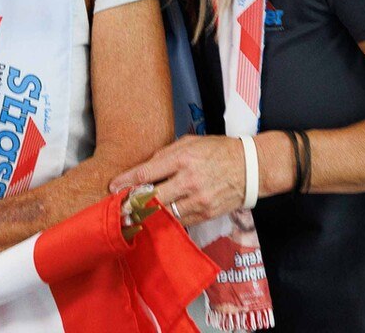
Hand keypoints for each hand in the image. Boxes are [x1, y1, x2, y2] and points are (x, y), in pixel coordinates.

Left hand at [107, 134, 245, 225]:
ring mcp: (198, 200)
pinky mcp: (206, 214)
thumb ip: (165, 155)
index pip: (146, 173)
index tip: (113, 187)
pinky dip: (167, 220)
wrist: (250, 168)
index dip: (126, 182)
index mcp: (182, 158)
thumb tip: (145, 168)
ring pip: (164, 213)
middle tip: (119, 205)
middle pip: (151, 198)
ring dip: (148, 214)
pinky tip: (158, 218)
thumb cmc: (218, 151)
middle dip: (132, 203)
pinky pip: (179, 221)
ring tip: (135, 213)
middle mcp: (188, 181)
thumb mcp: (190, 143)